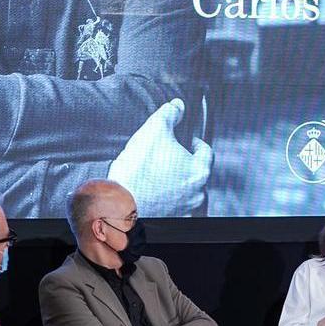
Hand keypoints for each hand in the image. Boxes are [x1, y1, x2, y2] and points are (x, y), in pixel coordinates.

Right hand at [109, 99, 211, 215]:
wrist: (119, 203)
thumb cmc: (138, 171)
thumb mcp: (154, 130)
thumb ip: (169, 115)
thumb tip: (177, 106)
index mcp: (199, 171)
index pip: (205, 151)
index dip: (194, 142)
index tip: (186, 140)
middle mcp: (198, 193)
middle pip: (195, 171)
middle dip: (183, 162)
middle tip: (165, 157)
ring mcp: (186, 209)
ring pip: (185, 190)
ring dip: (175, 182)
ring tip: (156, 175)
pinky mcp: (172, 219)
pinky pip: (174, 206)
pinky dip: (166, 199)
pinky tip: (153, 191)